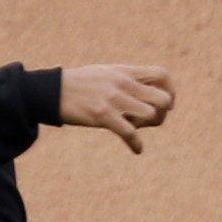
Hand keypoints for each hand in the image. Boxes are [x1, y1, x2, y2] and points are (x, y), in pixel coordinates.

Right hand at [58, 64, 174, 152]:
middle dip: (163, 112)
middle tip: (153, 118)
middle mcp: (123, 84)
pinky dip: (136, 144)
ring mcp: (114, 100)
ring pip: (150, 114)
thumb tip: (144, 89)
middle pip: (163, 98)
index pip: (161, 75)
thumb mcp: (105, 73)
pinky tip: (137, 149)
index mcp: (125, 72)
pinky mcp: (103, 116)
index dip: (170, 90)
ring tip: (136, 128)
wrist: (52, 91)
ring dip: (147, 126)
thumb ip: (125, 78)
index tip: (166, 102)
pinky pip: (129, 133)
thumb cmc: (79, 84)